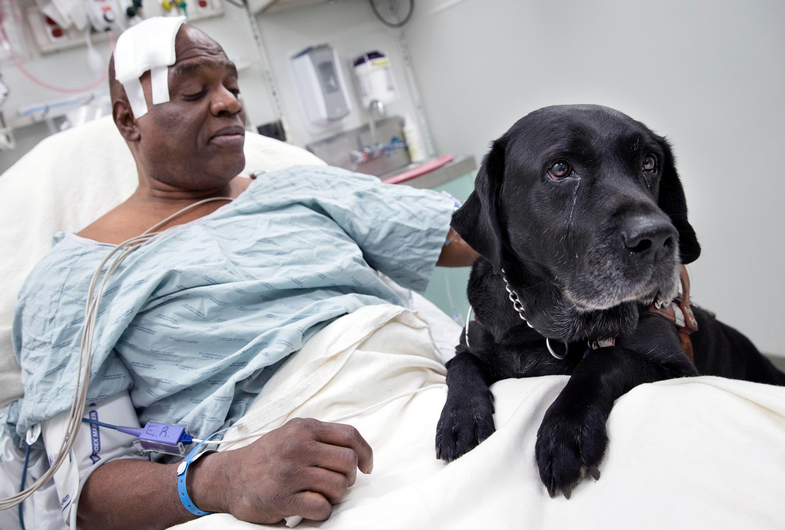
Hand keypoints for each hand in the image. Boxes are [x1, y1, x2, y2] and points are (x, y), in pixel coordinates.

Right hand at [194, 418, 372, 523]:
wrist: (229, 477)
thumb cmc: (268, 457)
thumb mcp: (292, 434)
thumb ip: (321, 437)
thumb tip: (358, 451)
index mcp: (304, 428)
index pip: (350, 436)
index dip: (365, 453)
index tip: (366, 467)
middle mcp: (298, 447)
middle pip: (349, 463)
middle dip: (348, 478)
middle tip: (336, 483)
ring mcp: (290, 472)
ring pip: (339, 486)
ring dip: (334, 496)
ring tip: (319, 494)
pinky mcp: (282, 498)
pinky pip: (322, 508)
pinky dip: (321, 511)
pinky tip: (309, 507)